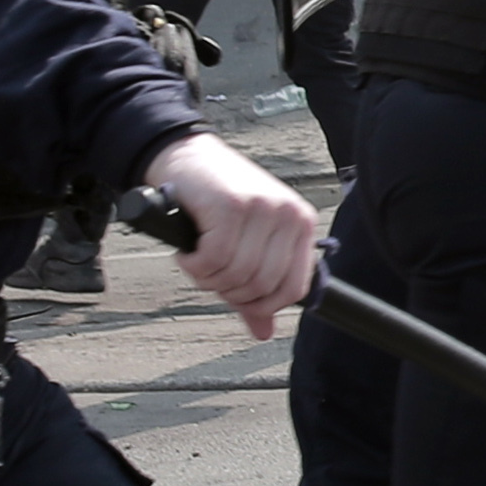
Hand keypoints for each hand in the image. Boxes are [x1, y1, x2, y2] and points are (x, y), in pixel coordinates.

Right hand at [143, 130, 320, 337]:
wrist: (184, 155)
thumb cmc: (215, 199)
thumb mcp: (246, 240)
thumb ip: (256, 286)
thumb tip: (264, 331)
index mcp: (301, 224)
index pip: (295, 288)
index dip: (262, 305)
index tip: (236, 298)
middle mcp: (288, 215)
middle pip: (262, 285)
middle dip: (229, 291)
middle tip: (209, 274)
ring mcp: (262, 208)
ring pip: (237, 275)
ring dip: (208, 278)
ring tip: (197, 259)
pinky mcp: (231, 205)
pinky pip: (214, 259)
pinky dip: (195, 265)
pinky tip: (188, 251)